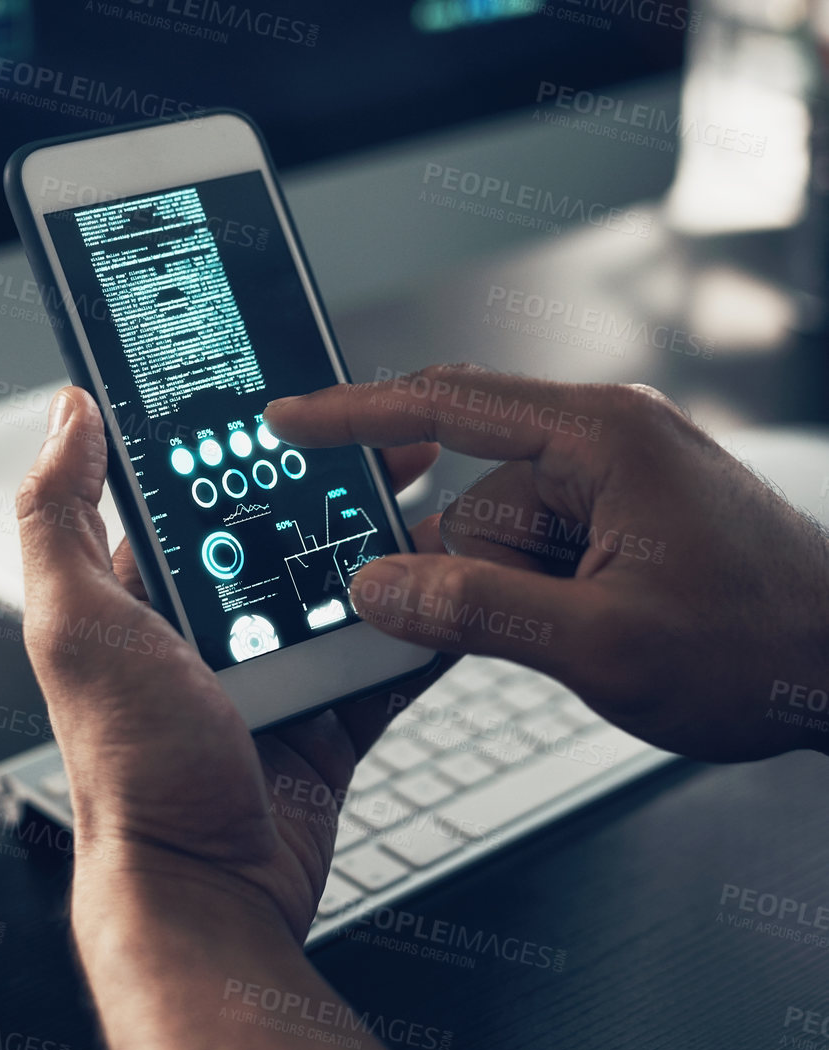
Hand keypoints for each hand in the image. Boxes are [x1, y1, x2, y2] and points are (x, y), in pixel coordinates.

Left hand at [16, 388, 443, 942]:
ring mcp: (273, 676)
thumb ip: (59, 517)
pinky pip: (386, 661)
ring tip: (438, 509)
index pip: (196, 494)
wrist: (205, 892)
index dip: (243, 444)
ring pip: (344, 591)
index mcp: (142, 596)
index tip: (296, 403)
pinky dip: (423, 630)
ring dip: (389, 553)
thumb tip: (65, 414)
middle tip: (394, 447)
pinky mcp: (327, 721)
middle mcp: (206, 630)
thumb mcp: (76, 626)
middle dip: (336, 489)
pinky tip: (457, 592)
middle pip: (283, 533)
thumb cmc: (131, 769)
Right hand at [266, 366, 828, 761]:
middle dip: (476, 573)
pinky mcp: (631, 517)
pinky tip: (599, 632)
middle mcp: (609, 439)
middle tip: (538, 629)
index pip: (448, 402)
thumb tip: (380, 588)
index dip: (355, 414)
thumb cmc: (762, 647)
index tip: (287, 418)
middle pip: (475, 496)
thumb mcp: (604, 644)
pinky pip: (545, 550)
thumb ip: (477, 611)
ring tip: (600, 638)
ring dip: (522, 597)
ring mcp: (623, 479)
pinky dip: (546, 597)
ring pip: (506, 536)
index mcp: (602, 435)